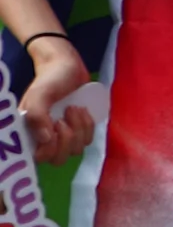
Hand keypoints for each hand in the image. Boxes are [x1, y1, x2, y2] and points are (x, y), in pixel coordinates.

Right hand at [18, 36, 91, 162]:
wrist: (67, 66)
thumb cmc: (50, 79)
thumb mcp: (40, 94)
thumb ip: (36, 115)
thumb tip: (45, 139)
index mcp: (29, 133)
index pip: (38, 158)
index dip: (50, 148)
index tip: (55, 125)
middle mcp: (45, 138)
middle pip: (58, 159)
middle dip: (67, 139)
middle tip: (66, 116)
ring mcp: (62, 136)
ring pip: (75, 150)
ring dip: (79, 129)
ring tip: (74, 108)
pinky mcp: (79, 130)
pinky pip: (87, 140)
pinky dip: (88, 126)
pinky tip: (83, 110)